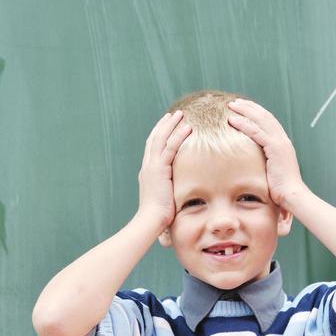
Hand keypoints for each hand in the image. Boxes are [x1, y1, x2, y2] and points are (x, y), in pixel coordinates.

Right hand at [137, 110, 191, 228]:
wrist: (150, 221)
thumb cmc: (158, 217)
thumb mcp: (164, 200)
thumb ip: (170, 192)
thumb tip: (179, 195)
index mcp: (148, 172)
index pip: (153, 148)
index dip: (159, 135)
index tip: (167, 126)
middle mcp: (148, 166)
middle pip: (155, 138)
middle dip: (164, 125)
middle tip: (173, 115)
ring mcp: (152, 166)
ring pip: (161, 138)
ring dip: (171, 124)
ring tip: (181, 114)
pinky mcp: (159, 169)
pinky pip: (170, 147)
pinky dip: (178, 136)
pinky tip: (187, 127)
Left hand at [226, 99, 305, 206]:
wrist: (292, 195)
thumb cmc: (281, 190)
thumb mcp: (272, 172)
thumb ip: (265, 164)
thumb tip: (253, 165)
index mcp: (282, 144)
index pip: (269, 122)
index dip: (255, 113)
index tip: (243, 108)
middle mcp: (282, 140)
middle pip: (264, 116)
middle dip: (249, 107)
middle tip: (235, 103)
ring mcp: (280, 143)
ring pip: (260, 120)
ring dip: (244, 111)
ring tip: (231, 106)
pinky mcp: (275, 148)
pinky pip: (256, 132)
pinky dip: (243, 124)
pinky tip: (232, 120)